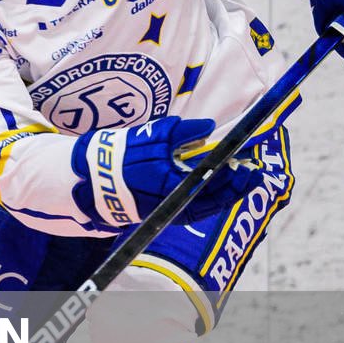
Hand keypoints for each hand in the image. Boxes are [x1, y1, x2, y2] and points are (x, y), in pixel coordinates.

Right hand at [76, 116, 249, 228]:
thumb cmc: (120, 155)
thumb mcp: (150, 137)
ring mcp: (167, 212)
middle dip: (235, 187)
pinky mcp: (161, 215)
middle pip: (213, 200)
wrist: (91, 179)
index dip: (234, 177)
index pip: (212, 184)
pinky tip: (216, 190)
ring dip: (225, 195)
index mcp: (171, 184)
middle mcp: (172, 203)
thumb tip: (207, 128)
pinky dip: (207, 201)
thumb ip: (181, 132)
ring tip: (239, 181)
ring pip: (205, 207)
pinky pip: (192, 210)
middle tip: (252, 174)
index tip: (248, 166)